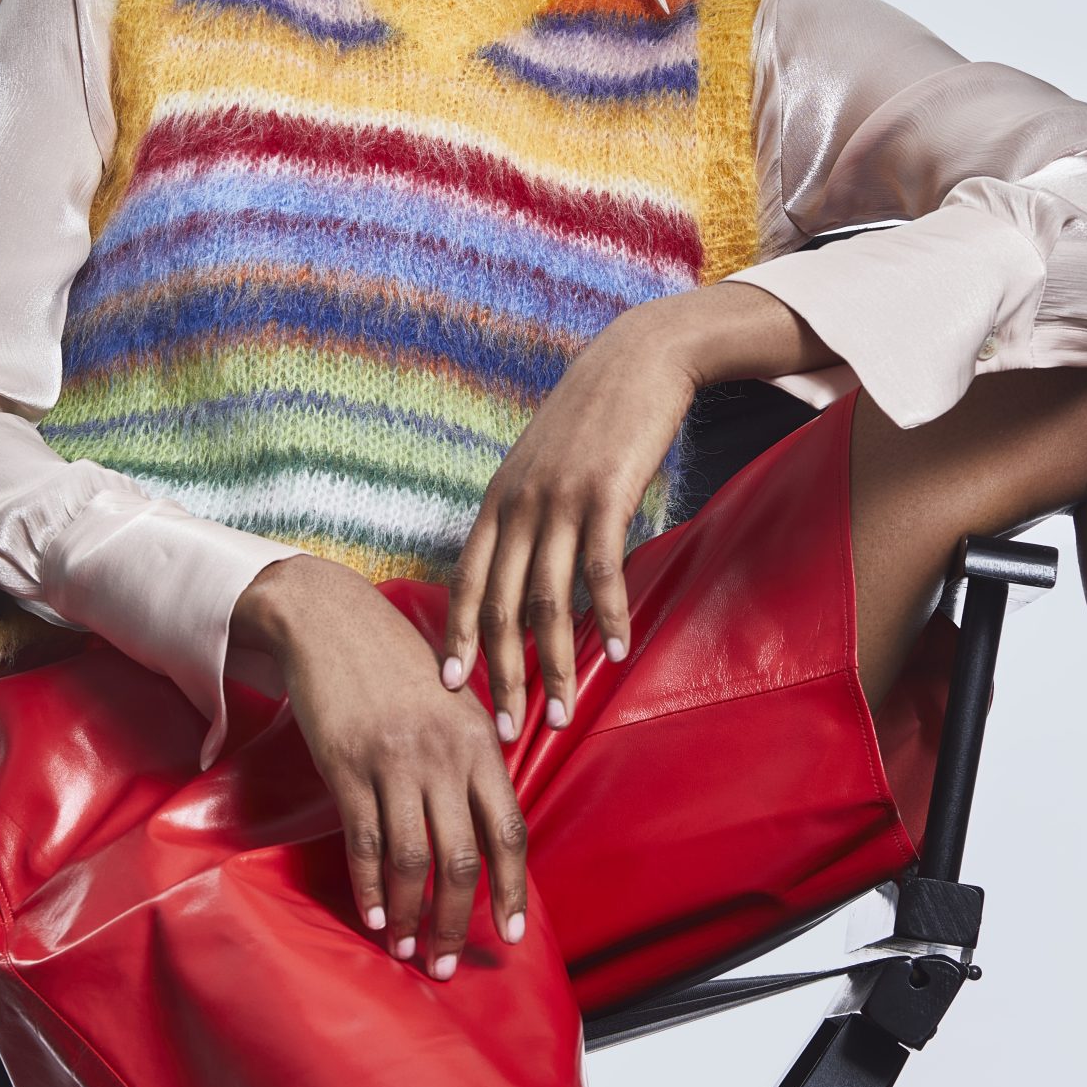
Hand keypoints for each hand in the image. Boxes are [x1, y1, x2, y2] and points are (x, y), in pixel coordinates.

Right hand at [232, 555, 528, 976]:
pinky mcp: (347, 766)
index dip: (510, 889)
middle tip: (446, 962)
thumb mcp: (454, 701)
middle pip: (462, 858)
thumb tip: (493, 824)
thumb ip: (476, 758)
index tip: (507, 933)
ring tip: (404, 948)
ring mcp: (394, 761)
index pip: (508, 831)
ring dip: (409, 915)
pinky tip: (372, 915)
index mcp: (480, 742)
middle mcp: (444, 755)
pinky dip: (369, 887)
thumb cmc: (396, 664)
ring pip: (411, 859)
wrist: (331, 620)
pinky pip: (364, 841)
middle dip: (455, 921)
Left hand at [440, 298, 706, 741]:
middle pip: (497, 606)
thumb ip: (527, 517)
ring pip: (546, 602)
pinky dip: (608, 616)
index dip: (454, 637)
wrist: (637, 358)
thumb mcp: (542, 465)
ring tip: (560, 714)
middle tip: (506, 728)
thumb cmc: (593, 419)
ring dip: (554, 665)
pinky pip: (600, 570)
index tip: (450, 686)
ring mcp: (559, 500)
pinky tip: (620, 651)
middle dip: (501, 673)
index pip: (464, 582)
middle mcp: (518, 505)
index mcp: (497, 501)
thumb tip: (525, 578)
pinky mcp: (605, 495)